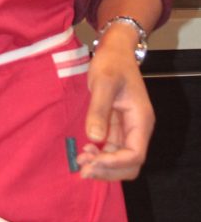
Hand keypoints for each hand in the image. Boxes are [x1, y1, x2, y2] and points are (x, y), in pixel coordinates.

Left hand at [76, 39, 154, 181]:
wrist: (114, 50)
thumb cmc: (111, 63)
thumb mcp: (103, 83)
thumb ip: (99, 110)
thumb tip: (94, 138)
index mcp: (141, 120)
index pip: (135, 155)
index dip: (114, 163)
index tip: (91, 161)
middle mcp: (137, 129)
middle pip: (130, 164)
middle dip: (108, 170)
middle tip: (83, 168)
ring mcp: (128, 129)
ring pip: (120, 160)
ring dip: (102, 165)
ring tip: (80, 161)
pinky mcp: (117, 127)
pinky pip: (112, 150)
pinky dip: (99, 156)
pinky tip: (84, 152)